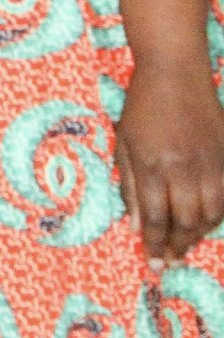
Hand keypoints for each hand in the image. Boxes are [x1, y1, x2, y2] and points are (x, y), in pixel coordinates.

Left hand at [116, 61, 223, 265]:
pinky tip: (205, 224)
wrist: (175, 74)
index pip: (154, 217)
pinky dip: (218, 215)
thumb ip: (129, 186)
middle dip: (177, 245)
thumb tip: (134, 226)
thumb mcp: (123, 144)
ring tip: (184, 246)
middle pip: (186, 220)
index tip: (152, 263)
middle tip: (169, 261)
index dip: (154, 243)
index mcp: (152, 165)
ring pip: (212, 213)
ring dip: (198, 235)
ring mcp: (211, 162)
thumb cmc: (142, 109)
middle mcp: (184, 167)